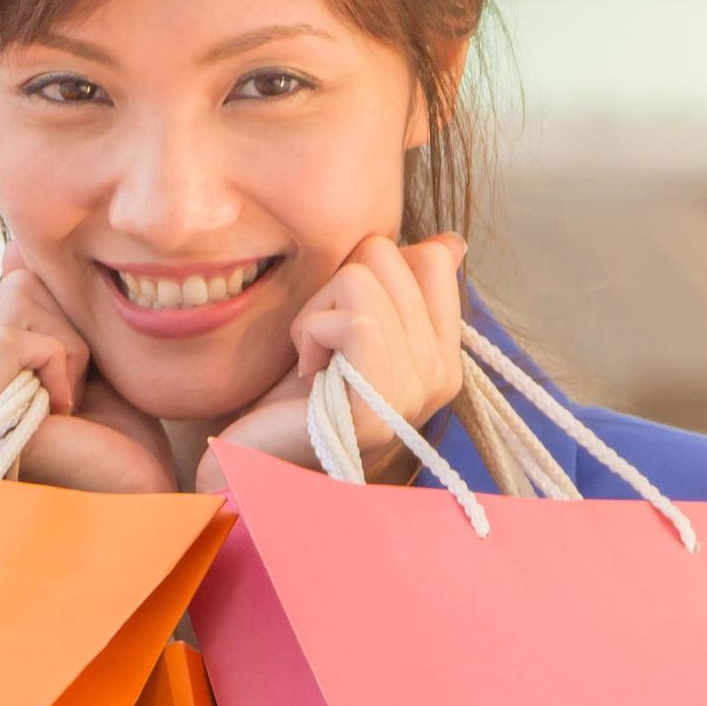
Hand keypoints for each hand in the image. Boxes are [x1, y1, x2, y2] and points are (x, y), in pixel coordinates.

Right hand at [0, 247, 176, 493]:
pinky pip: (10, 338)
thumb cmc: (122, 438)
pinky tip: (64, 411)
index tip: (83, 377)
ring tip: (72, 404)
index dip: (66, 316)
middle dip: (68, 328)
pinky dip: (58, 361)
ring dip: (68, 347)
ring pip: (12, 304)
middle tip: (80, 392)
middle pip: (12, 288)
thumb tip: (12, 247)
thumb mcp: (87, 353)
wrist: (142, 497)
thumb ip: (51, 305)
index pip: (12, 286)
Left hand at [199, 233, 466, 490]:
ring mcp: (417, 392)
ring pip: (364, 278)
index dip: (372, 267)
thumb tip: (450, 242)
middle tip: (323, 345)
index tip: (346, 320)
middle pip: (389, 254)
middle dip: (335, 286)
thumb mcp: (349, 327)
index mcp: (444, 354)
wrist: (257, 462)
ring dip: (317, 310)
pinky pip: (354, 320)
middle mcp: (443, 374)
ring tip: (314, 359)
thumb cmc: (297, 396)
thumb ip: (397, 287)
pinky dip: (312, 332)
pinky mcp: (382, 404)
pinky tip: (308, 373)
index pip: (434, 258)